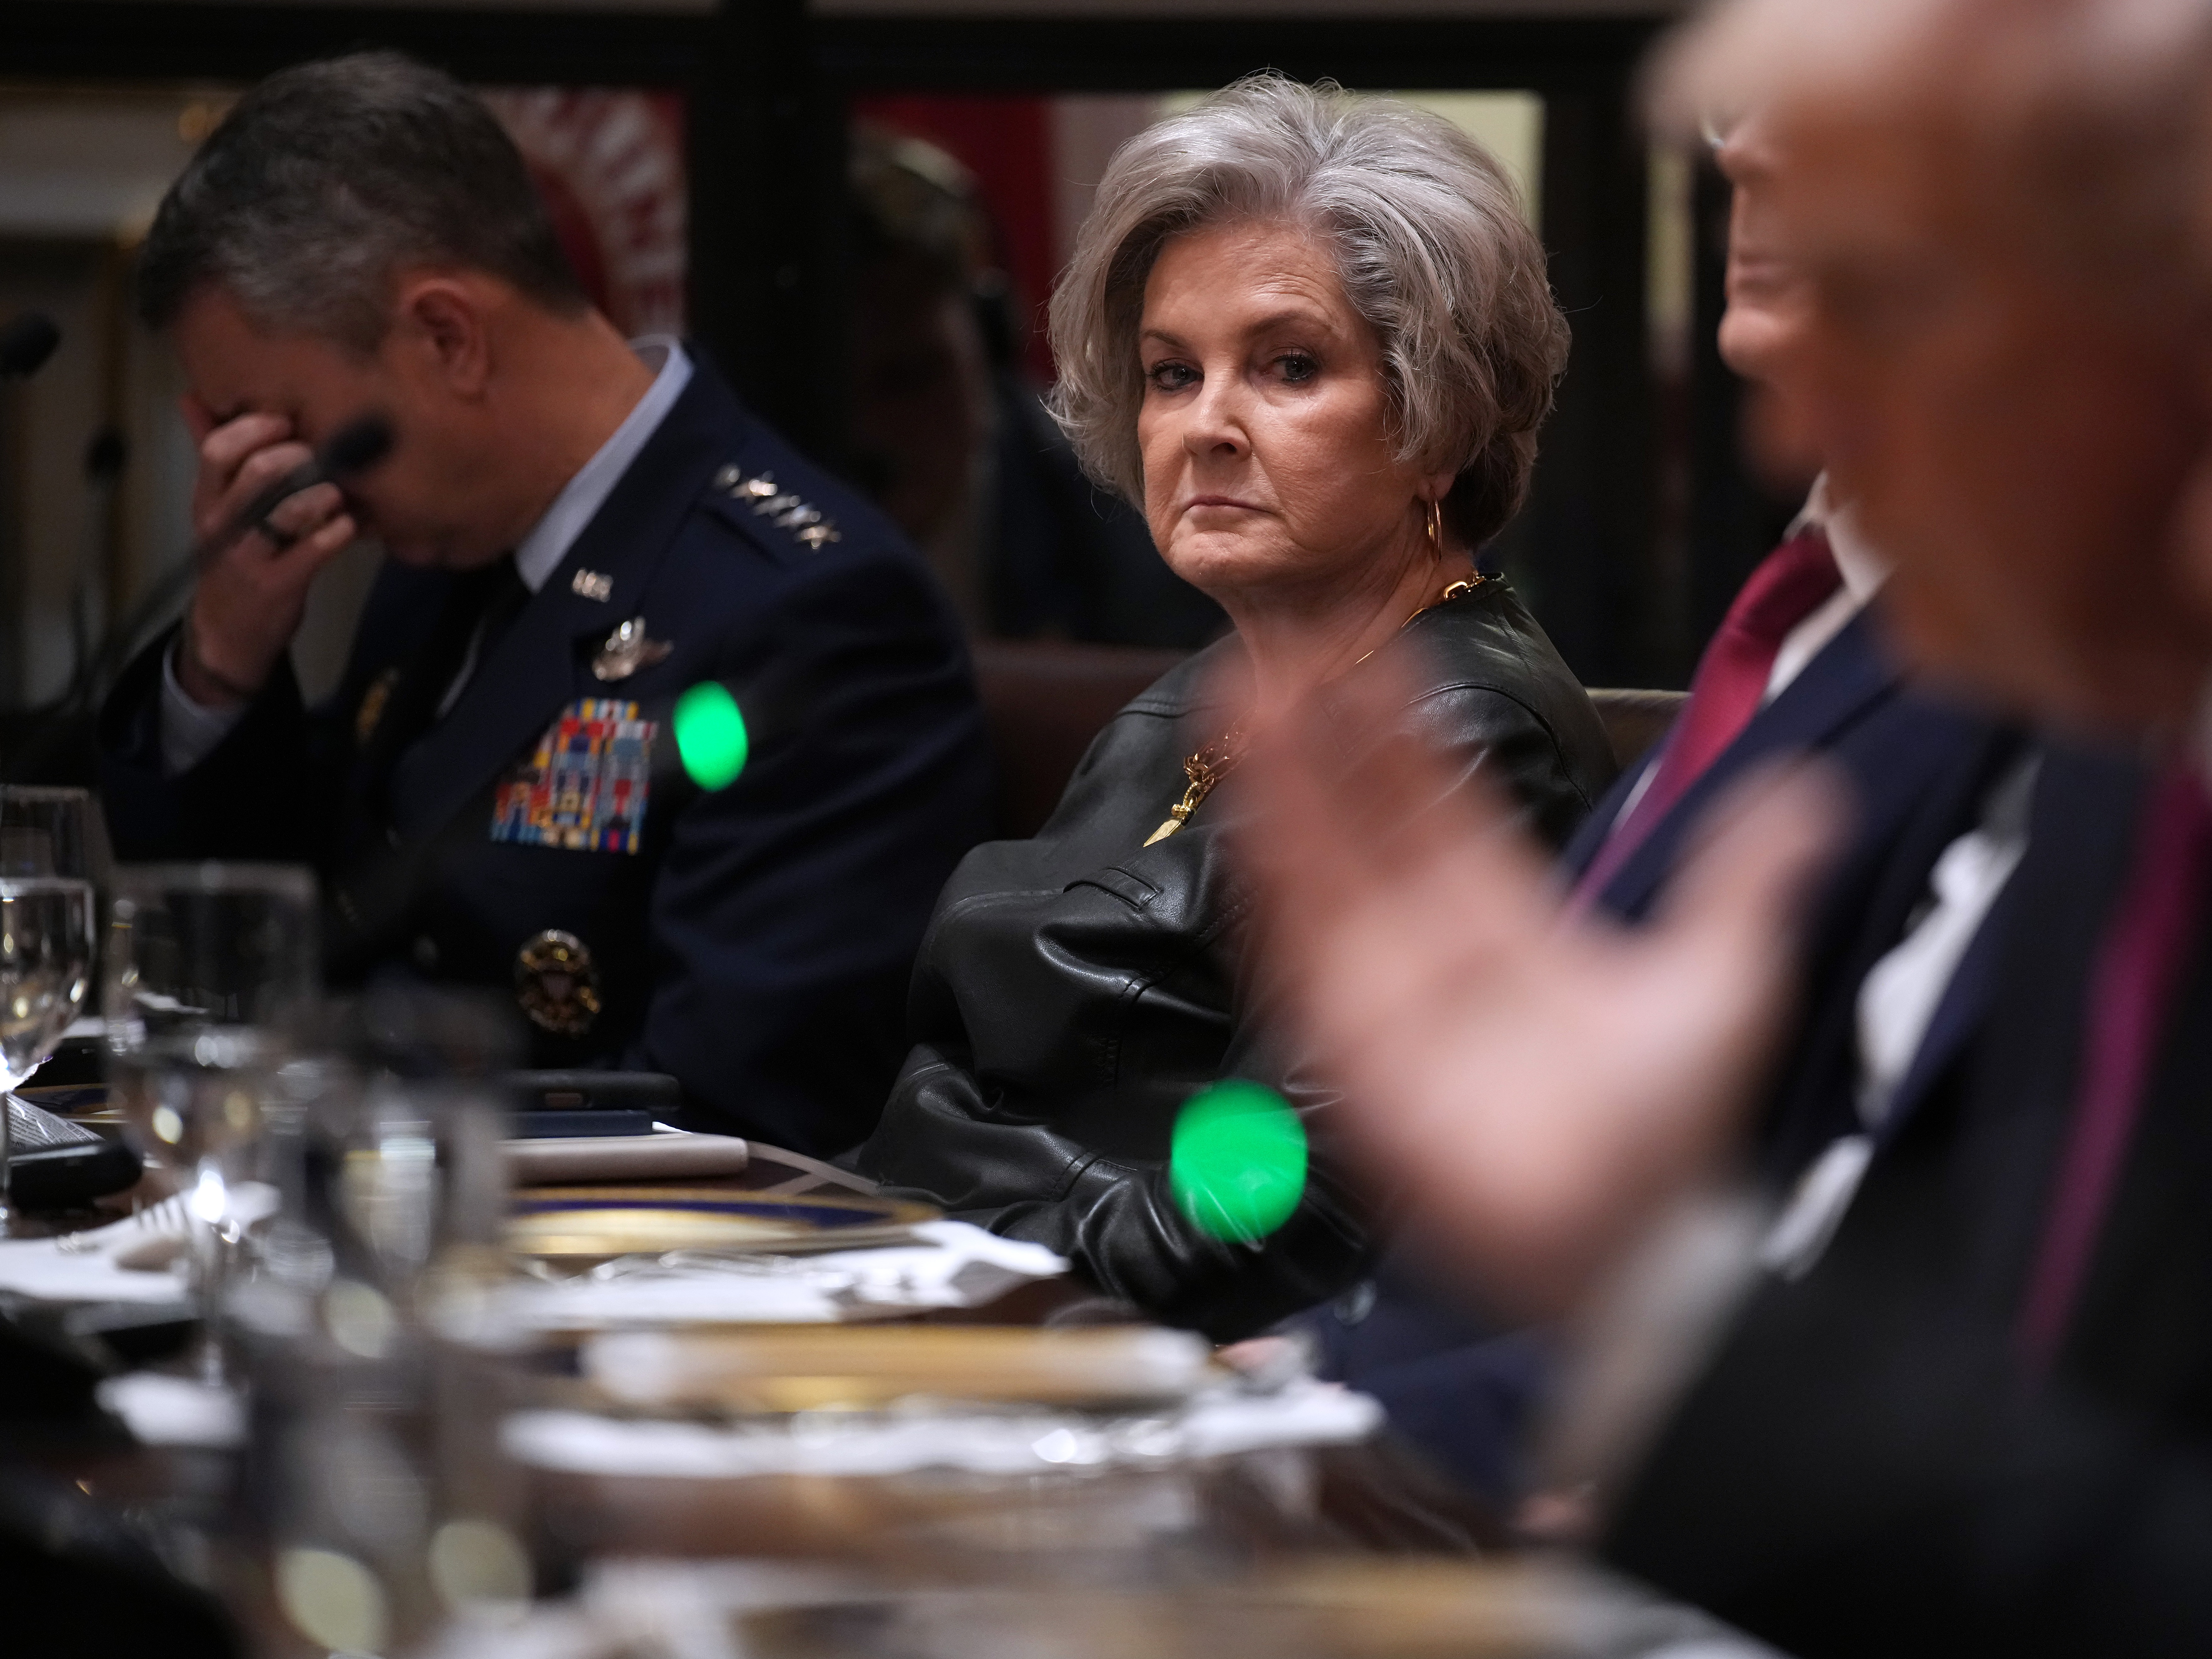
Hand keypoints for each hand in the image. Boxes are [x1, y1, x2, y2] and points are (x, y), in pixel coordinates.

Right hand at [175, 397, 357, 704]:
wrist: (226, 631)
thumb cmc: (232, 556)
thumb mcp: (214, 506)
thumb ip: (211, 453)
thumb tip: (192, 397)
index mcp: (206, 499)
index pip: (219, 449)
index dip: (256, 428)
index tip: (287, 422)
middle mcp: (223, 524)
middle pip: (260, 472)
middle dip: (300, 456)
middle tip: (324, 456)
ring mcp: (250, 555)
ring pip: (289, 508)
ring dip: (324, 493)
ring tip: (338, 493)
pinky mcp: (279, 585)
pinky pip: (315, 549)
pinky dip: (339, 532)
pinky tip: (349, 526)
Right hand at [1233, 662, 1841, 1315]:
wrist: (1632, 1241)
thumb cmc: (1672, 1132)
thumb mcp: (1724, 979)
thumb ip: (1746, 880)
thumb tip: (1811, 794)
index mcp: (1512, 931)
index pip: (1442, 812)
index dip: (1405, 738)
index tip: (1376, 657)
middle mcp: (1436, 954)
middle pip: (1367, 826)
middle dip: (1327, 739)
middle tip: (1293, 648)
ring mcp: (1384, 997)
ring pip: (1323, 870)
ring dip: (1285, 785)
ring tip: (1252, 694)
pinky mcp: (1349, 1045)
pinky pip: (1302, 945)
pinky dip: (1276, 874)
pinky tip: (1252, 802)